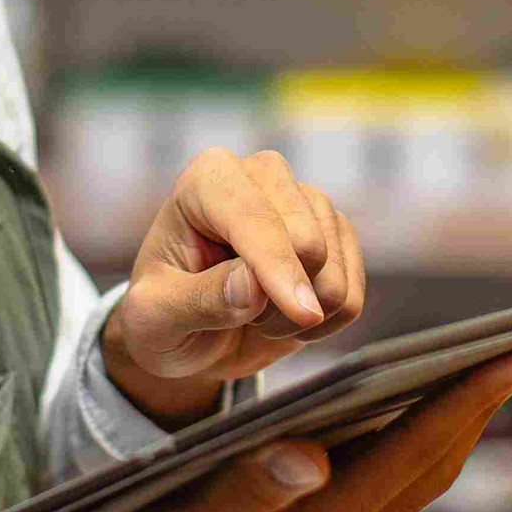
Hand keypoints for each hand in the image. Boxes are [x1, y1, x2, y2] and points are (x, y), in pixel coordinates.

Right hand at [39, 346, 511, 511]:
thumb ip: (242, 489)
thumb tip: (313, 454)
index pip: (411, 454)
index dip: (470, 400)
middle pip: (429, 466)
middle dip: (478, 405)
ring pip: (409, 480)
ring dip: (448, 425)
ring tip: (476, 369)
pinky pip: (377, 491)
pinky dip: (404, 445)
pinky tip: (393, 413)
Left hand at [99, 149, 366, 425]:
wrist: (189, 335)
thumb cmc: (162, 317)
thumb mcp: (156, 319)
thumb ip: (198, 301)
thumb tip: (252, 287)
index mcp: (207, 180)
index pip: (255, 217)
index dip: (278, 268)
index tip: (301, 314)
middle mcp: (262, 177)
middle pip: (307, 239)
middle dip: (280, 300)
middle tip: (240, 316)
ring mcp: (304, 202)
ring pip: (334, 268)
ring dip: (300, 315)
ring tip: (258, 318)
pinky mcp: (335, 235)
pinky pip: (354, 292)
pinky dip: (327, 322)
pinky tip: (290, 320)